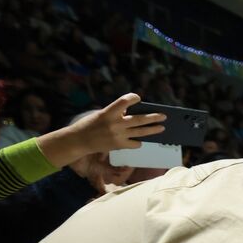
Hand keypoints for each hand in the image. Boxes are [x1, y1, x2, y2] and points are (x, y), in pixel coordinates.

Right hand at [36, 93, 165, 166]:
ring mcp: (118, 135)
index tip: (138, 98)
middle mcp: (115, 124)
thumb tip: (132, 113)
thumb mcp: (101, 114)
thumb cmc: (90, 125)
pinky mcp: (119, 145)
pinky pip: (135, 143)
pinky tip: (140, 140)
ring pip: (141, 132)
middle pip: (139, 119)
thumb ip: (116, 113)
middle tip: (163, 116)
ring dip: (153, 129)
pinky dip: (138, 141)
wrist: (79, 141)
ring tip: (161, 127)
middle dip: (153, 117)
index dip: (133, 98)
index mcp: (108, 112)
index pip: (124, 101)